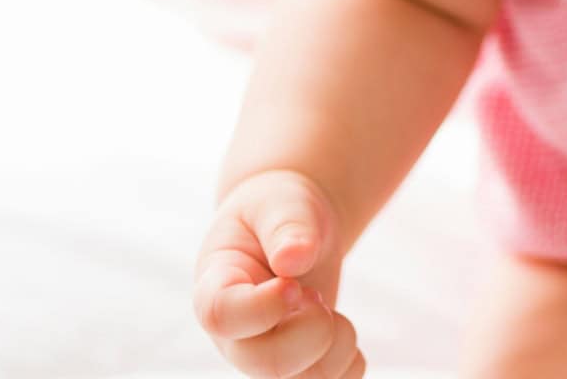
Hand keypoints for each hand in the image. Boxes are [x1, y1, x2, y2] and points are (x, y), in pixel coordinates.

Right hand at [193, 168, 365, 377]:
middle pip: (264, 363)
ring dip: (336, 343)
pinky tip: (340, 327)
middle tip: (315, 294)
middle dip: (311, 331)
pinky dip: (350, 363)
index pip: (222, 316)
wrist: (293, 229)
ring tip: (326, 305)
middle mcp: (235, 334)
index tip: (294, 283)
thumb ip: (286, 227)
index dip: (263, 306)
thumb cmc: (279, 212)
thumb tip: (294, 258)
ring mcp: (265, 356)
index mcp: (216, 288)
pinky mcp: (298, 368)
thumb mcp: (281, 204)